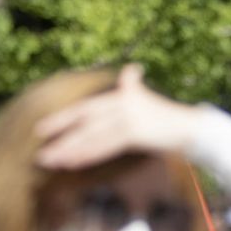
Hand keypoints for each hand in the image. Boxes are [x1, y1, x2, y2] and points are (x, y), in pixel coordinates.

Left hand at [34, 63, 205, 170]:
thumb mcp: (149, 99)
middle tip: (39, 148)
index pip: (86, 109)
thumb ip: (134, 86)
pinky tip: (73, 162)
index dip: (63, 119)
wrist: (191, 128)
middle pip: (84, 120)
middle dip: (60, 134)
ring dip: (70, 149)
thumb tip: (133, 68)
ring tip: (50, 160)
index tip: (42, 128)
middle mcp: (121, 104)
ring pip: (92, 136)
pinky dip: (88, 154)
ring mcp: (127, 117)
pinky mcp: (135, 132)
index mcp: (121, 97)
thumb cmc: (169, 118)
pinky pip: (106, 146)